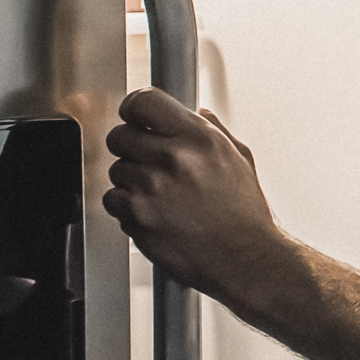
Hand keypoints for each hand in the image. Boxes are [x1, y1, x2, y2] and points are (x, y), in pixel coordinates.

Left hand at [104, 88, 292, 304]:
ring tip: (162, 197)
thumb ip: (215, 131)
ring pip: (115, 170)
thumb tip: (199, 112)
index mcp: (199, 138)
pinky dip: (127, 208)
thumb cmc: (246, 214)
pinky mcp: (136, 215)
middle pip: (119, 135)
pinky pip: (113, 200)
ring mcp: (151, 187)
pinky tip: (155, 214)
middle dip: (131, 149)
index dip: (135, 109)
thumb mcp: (240, 160)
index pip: (143, 101)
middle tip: (151, 165)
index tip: (136, 119)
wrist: (246, 258)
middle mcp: (173, 157)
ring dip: (131, 182)